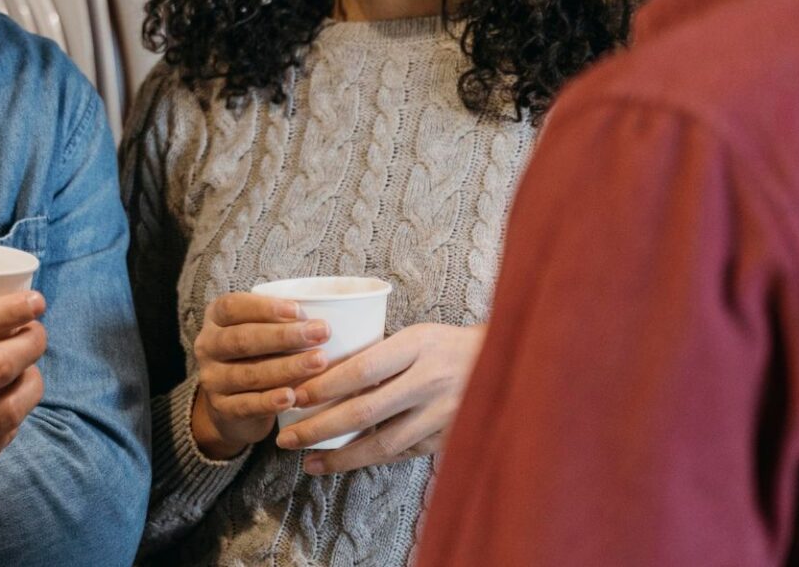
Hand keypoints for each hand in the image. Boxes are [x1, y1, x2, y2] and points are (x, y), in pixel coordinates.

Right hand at [188, 292, 332, 460]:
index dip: (265, 308)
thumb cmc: (257, 357)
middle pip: (243, 339)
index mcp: (215, 320)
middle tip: (321, 333)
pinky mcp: (221, 409)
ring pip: (248, 373)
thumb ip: (280, 322)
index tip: (300, 311)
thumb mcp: (260, 334)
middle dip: (284, 336)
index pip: (233, 307)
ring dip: (286, 368)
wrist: (231, 406)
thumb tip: (324, 316)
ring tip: (318, 362)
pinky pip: (247, 405)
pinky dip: (270, 401)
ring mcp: (212, 379)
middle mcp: (207, 347)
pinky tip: (292, 396)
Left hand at [276, 322, 485, 474]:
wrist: (511, 366)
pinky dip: (370, 460)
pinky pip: (402, 454)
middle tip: (287, 439)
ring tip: (310, 463)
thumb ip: (380, 355)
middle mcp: (430, 381)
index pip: (361, 368)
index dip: (323, 386)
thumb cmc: (450, 346)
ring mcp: (442, 415)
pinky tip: (345, 463)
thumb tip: (323, 372)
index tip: (294, 396)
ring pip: (382, 444)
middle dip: (319, 428)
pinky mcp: (450, 440)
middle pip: (364, 412)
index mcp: (418, 345)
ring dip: (341, 457)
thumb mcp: (417, 336)